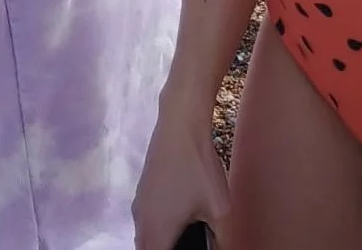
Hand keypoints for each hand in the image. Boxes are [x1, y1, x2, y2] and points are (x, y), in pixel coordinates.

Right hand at [133, 107, 230, 249]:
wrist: (179, 123)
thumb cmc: (198, 166)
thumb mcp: (218, 209)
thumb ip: (220, 240)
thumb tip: (221, 246)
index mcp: (156, 230)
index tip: (190, 249)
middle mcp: (141, 219)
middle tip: (190, 245)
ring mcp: (139, 203)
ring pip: (145, 236)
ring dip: (160, 241)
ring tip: (185, 238)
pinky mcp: (142, 190)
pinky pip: (146, 220)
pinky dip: (158, 228)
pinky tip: (179, 218)